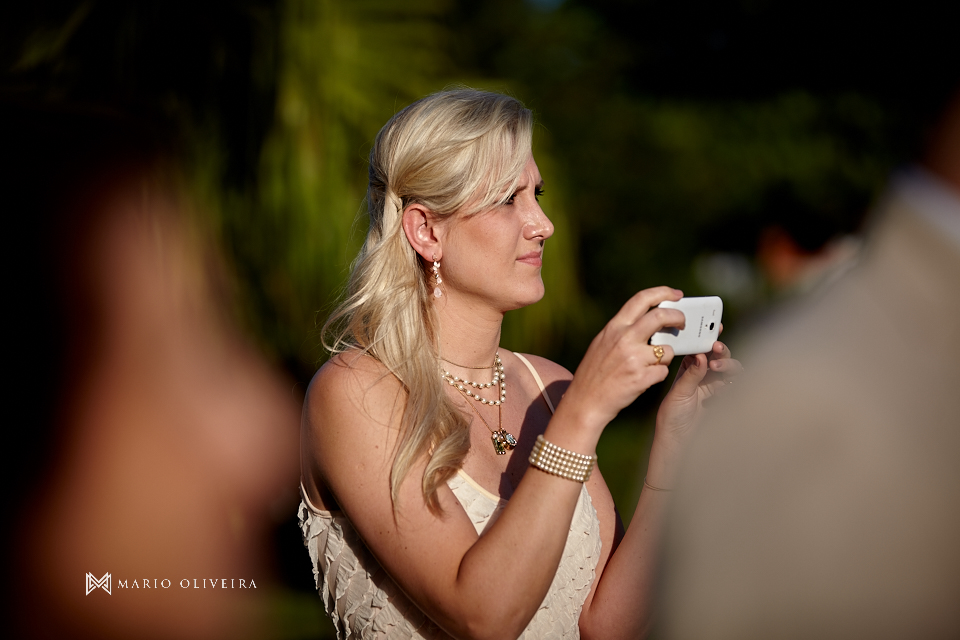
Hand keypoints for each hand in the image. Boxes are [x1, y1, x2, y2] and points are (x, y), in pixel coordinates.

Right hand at [560, 286, 686, 435]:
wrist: (585, 402)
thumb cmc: (594, 373)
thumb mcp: (602, 343)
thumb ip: (622, 330)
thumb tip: (649, 319)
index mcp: (614, 327)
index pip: (641, 299)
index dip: (663, 292)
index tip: (676, 294)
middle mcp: (624, 339)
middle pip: (661, 317)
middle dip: (678, 317)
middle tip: (683, 322)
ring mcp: (634, 358)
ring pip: (667, 350)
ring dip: (665, 357)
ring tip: (650, 366)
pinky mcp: (642, 377)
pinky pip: (663, 372)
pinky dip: (658, 375)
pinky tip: (644, 380)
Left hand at [655, 327, 741, 448]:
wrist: (678, 437)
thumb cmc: (672, 413)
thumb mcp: (680, 392)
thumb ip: (692, 374)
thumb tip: (701, 355)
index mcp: (689, 366)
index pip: (702, 347)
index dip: (709, 336)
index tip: (715, 329)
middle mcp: (703, 372)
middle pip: (719, 355)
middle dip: (721, 350)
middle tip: (716, 349)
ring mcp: (715, 384)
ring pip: (730, 369)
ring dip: (727, 365)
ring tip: (716, 368)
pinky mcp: (723, 397)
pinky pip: (734, 385)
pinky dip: (733, 383)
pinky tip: (725, 387)